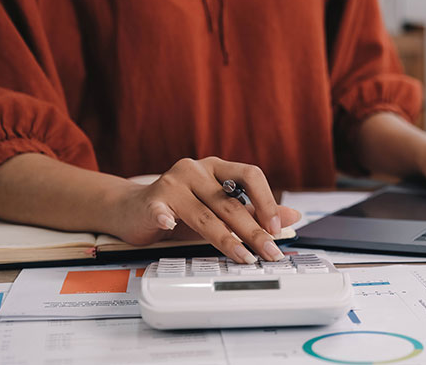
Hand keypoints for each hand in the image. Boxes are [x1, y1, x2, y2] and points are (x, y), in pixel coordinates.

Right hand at [107, 157, 299, 262]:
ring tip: (243, 257)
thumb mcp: (220, 210)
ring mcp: (172, 183)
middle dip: (254, 231)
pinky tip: (170, 226)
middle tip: (268, 252)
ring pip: (205, 213)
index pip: (250, 175)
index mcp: (217, 168)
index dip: (266, 201)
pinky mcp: (151, 200)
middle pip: (230, 202)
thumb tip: (292, 216)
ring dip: (227, 239)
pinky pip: (161, 209)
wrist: (133, 209)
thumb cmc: (180, 209)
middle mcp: (196, 170)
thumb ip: (254, 212)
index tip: (276, 227)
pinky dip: (165, 217)